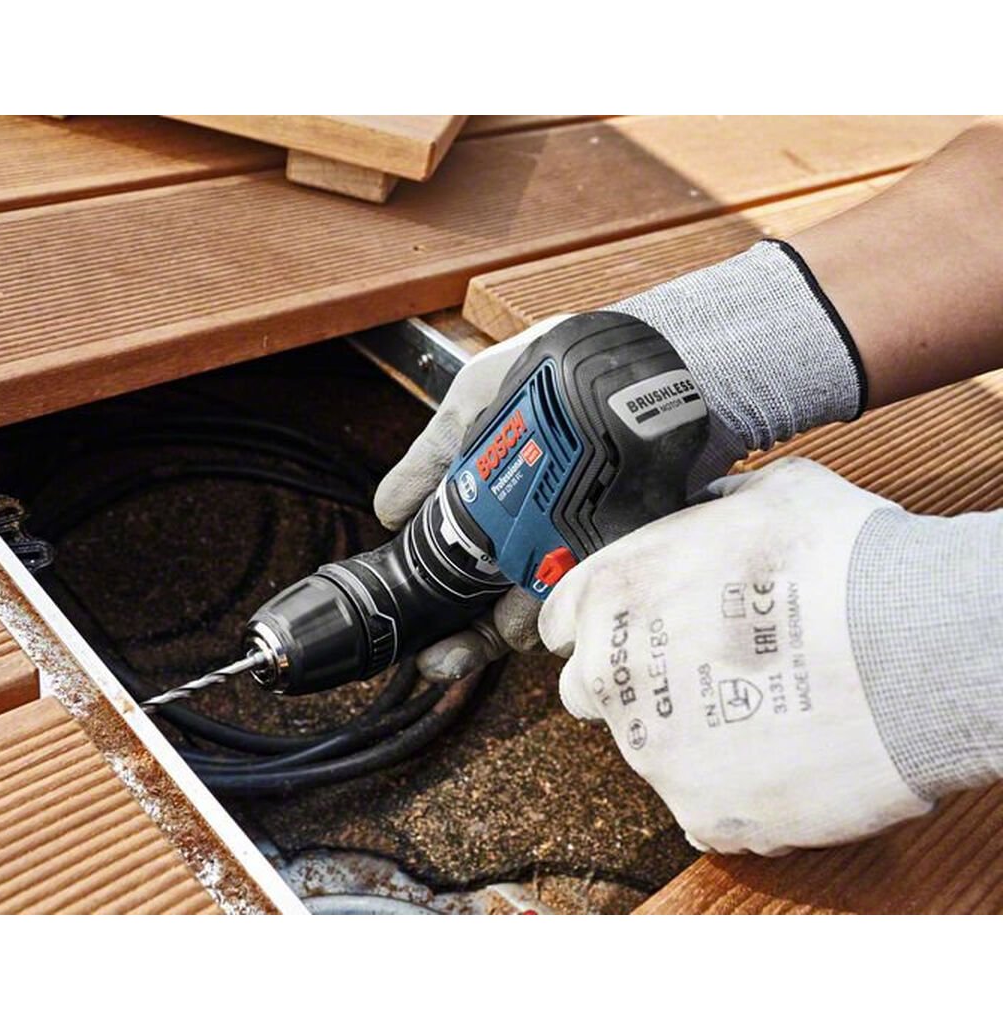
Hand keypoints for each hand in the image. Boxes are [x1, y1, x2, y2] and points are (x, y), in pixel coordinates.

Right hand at [377, 240, 866, 681]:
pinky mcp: (621, 549)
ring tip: (493, 630)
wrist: (628, 357)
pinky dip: (565, 612)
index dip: (433, 608)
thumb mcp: (472, 400)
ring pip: (540, 612)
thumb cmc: (551, 374)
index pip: (460, 573)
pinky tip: (541, 614)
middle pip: (494, 608)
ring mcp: (580, 546)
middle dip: (464, 642)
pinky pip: (590, 597)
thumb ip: (430, 455)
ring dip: (508, 631)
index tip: (413, 632)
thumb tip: (385, 509)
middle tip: (440, 657)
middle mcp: (538, 536)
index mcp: (498, 511)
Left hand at [539, 458, 932, 854]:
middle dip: (634, 681)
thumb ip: (714, 507)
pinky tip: (781, 758)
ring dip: (689, 736)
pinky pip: (703, 808)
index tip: (637, 626)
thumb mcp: (764, 492)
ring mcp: (651, 752)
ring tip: (765, 709)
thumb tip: (718, 504)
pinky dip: (734, 790)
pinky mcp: (703, 812)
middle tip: (702, 668)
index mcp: (609, 595)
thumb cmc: (838, 559)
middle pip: (591, 691)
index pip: (561, 621)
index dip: (602, 622)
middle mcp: (610, 676)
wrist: (911, 645)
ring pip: (650, 751)